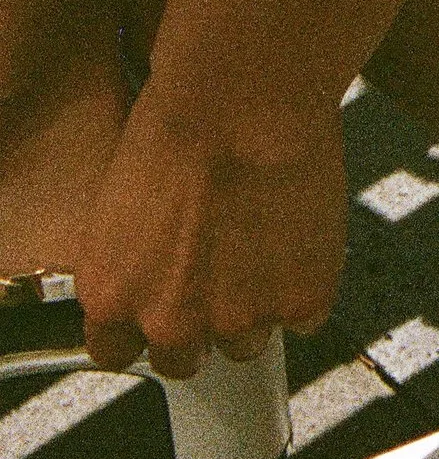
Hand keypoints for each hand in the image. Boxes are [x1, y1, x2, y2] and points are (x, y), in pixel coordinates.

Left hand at [77, 72, 345, 379]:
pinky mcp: (301, 302)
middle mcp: (169, 322)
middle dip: (199, 324)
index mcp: (112, 296)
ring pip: (248, 341)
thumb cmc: (180, 121)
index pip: (116, 352)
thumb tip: (157, 271)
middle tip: (220, 274)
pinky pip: (306, 315)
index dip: (142, 327)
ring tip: (265, 242)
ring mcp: (240, 320)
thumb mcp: (123, 203)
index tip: (160, 307)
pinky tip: (299, 234)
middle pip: (182, 361)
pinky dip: (307, 283)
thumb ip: (137, 259)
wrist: (244, 98)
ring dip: (256, 305)